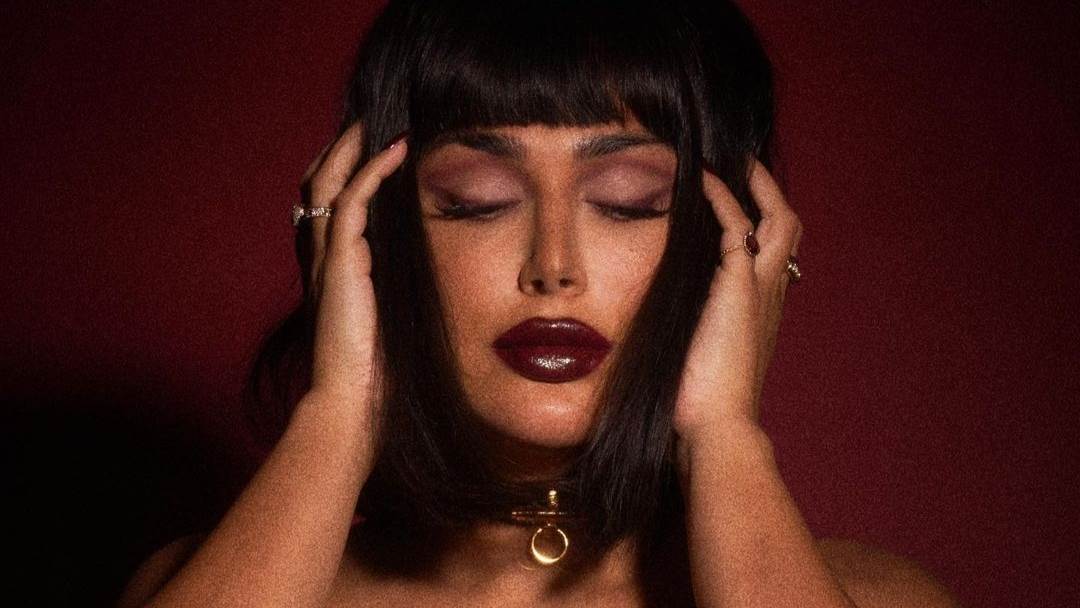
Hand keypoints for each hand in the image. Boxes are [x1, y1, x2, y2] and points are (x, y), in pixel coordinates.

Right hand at [298, 122, 407, 411]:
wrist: (350, 404)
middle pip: (317, 182)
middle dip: (341, 148)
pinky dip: (372, 170)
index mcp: (328, 269)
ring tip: (380, 122)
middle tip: (370, 121)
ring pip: (328, 182)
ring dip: (353, 147)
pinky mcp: (339, 264)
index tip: (374, 146)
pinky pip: (353, 201)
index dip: (343, 170)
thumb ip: (395, 290)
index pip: (327, 203)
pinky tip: (397, 150)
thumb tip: (429, 274)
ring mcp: (324, 259)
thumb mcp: (388, 319)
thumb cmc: (374, 373)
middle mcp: (318, 257)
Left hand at [671, 158, 801, 442]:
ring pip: (779, 220)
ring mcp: (759, 288)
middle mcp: (770, 294)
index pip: (772, 255)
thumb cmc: (702, 403)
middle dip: (770, 194)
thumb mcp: (700, 357)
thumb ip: (692, 331)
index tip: (740, 206)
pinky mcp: (739, 285)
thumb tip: (659, 324)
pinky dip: (721, 197)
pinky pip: (737, 225)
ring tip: (733, 160)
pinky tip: (702, 180)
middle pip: (789, 229)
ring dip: (757, 185)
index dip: (762, 226)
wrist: (717, 424)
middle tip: (746, 168)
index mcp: (763, 311)